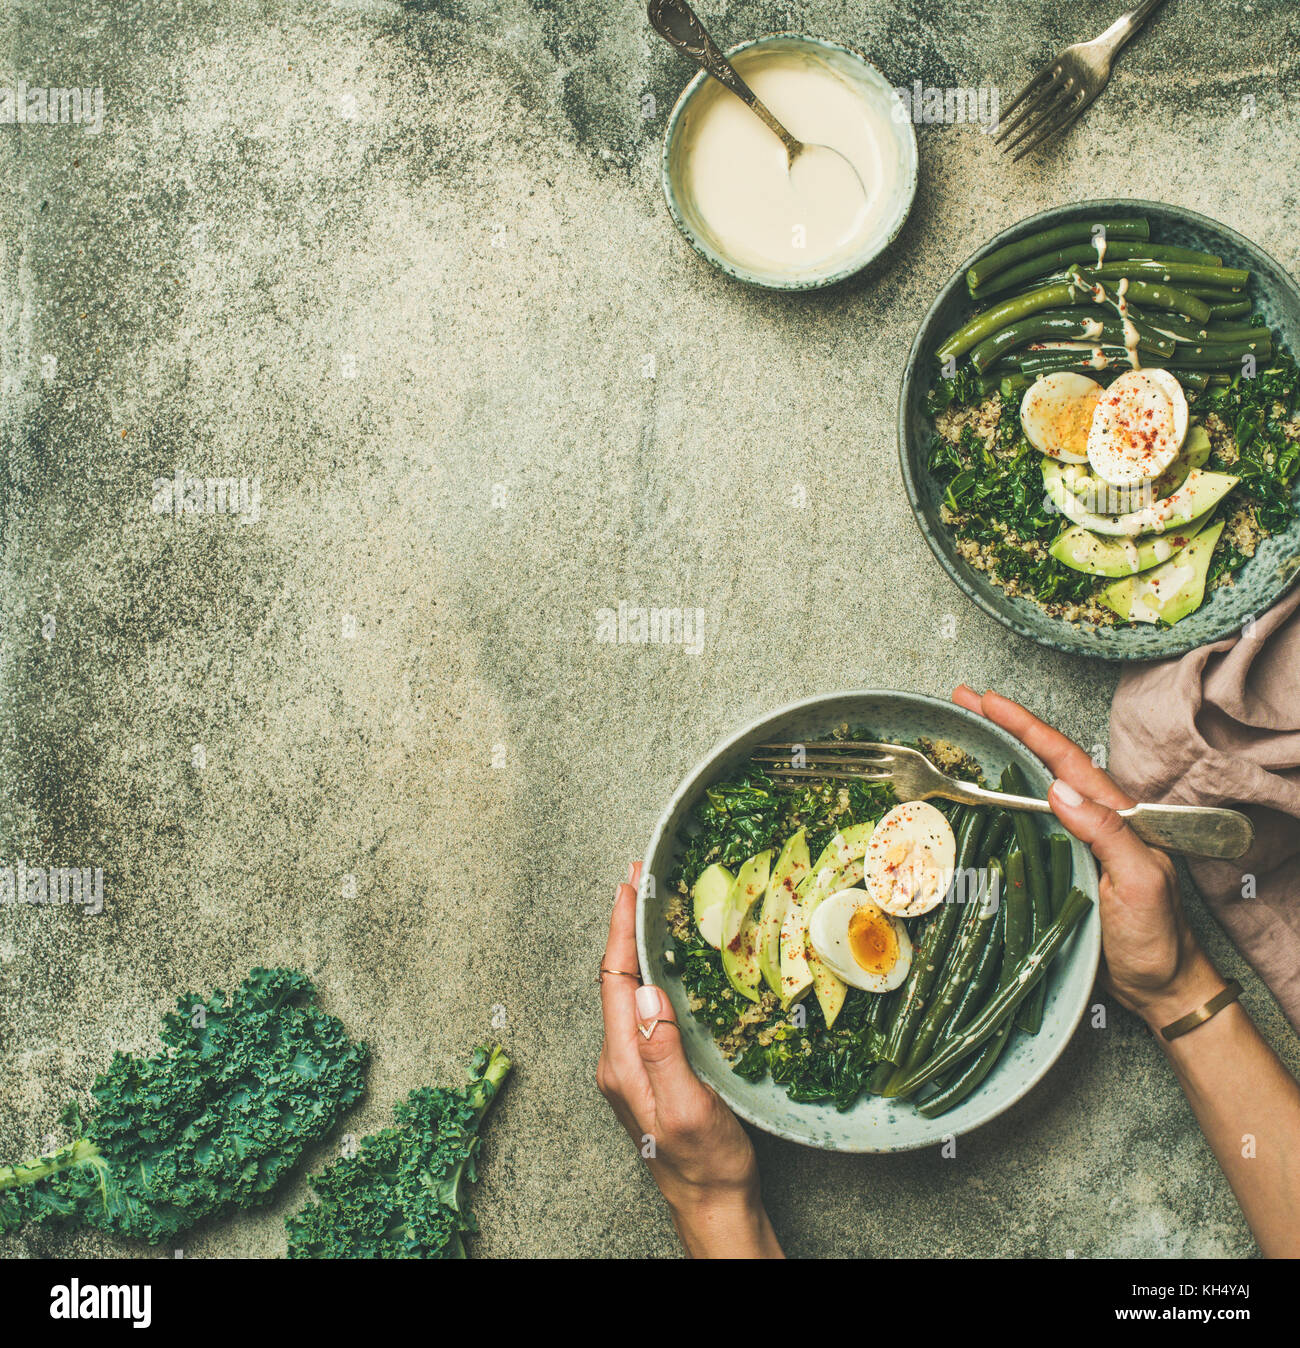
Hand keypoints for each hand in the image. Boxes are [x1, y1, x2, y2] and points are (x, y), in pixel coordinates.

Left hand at [596, 863, 782, 1257]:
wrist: (713, 1206)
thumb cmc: (705, 1164)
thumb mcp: (686, 1108)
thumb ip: (661, 1050)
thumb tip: (645, 990)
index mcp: (621, 1061)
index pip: (614, 977)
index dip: (622, 927)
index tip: (630, 884)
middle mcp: (618, 1058)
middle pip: (616, 977)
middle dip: (627, 925)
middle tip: (642, 880)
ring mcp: (632, 1064)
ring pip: (629, 990)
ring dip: (638, 946)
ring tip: (653, 907)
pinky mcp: (650, 1069)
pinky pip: (644, 1008)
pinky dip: (652, 972)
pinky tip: (670, 962)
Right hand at [952, 687, 1223, 1027]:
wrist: (1160, 988)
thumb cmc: (1158, 938)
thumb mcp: (1141, 882)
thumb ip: (1108, 833)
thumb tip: (1058, 789)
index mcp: (1114, 815)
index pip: (1064, 759)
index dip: (1026, 726)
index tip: (989, 700)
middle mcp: (1091, 820)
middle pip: (1043, 761)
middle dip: (1004, 726)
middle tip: (963, 699)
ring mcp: (1072, 843)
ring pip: (1030, 788)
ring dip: (997, 757)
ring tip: (963, 732)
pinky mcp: (1057, 867)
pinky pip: (1023, 824)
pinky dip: (996, 800)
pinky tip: (976, 794)